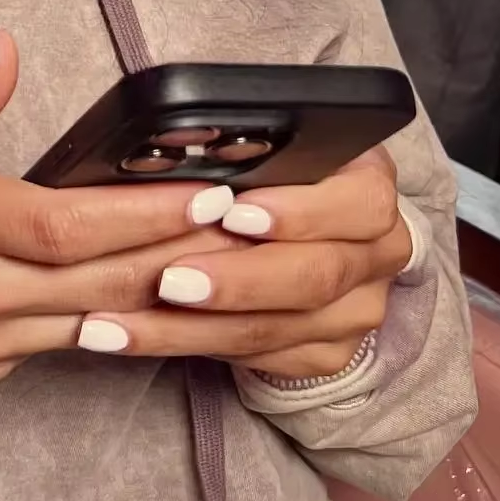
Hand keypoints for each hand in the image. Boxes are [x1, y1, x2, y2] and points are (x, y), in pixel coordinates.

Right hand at [0, 29, 244, 382]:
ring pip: (93, 319)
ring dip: (163, 292)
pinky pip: (63, 340)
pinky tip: (158, 292)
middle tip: (251, 223)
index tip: (208, 194)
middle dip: (182, 253)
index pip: (65, 226)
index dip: (144, 216)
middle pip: (99, 279)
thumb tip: (5, 45)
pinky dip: (114, 315)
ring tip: (230, 259)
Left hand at [74, 148, 411, 378]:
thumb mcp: (276, 145)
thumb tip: (186, 143)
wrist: (310, 228)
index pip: (359, 203)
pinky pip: (257, 357)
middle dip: (234, 281)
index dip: (299, 211)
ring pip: (275, 329)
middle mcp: (378, 254)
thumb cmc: (279, 171)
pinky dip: (190, 346)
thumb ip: (247, 148)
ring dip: (191, 328)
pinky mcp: (325, 353)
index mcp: (369, 188)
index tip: (232, 211)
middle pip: (314, 276)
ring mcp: (356, 311)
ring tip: (121, 322)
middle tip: (169, 281)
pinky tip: (135, 336)